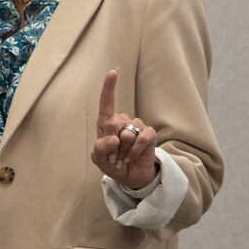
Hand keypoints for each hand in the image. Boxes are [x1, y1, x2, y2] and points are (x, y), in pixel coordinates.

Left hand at [90, 69, 160, 188]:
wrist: (129, 176)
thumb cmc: (112, 164)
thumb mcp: (99, 159)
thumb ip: (100, 149)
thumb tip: (114, 138)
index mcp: (106, 123)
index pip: (107, 103)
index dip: (109, 87)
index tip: (113, 72)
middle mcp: (122, 121)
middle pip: (113, 124)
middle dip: (112, 144)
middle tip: (114, 155)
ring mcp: (137, 126)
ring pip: (127, 134)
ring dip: (123, 150)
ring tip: (123, 156)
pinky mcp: (149, 134)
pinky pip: (141, 139)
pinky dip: (134, 151)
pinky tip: (131, 157)